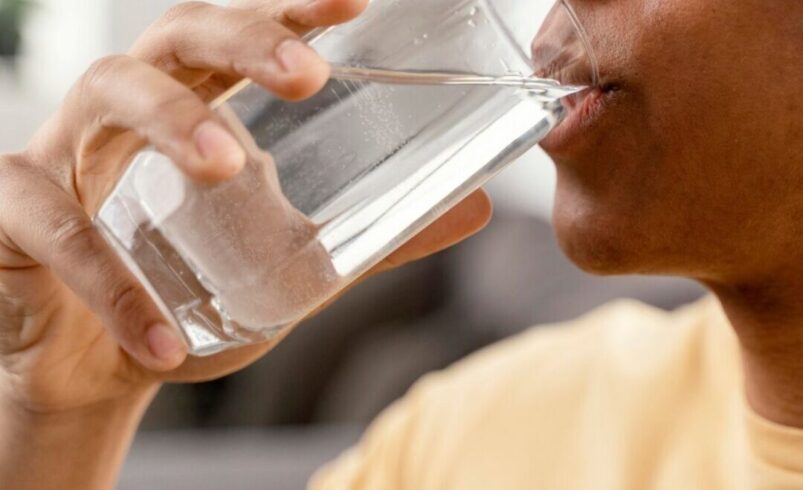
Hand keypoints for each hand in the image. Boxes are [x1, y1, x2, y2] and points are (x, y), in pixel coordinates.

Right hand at [0, 0, 492, 418]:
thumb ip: (372, 238)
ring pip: (106, 97)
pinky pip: (55, 228)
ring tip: (230, 168)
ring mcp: (64, 154)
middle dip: (241, 40)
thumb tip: (475, 209)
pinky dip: (111, 285)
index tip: (352, 2)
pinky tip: (165, 341)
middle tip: (307, 73)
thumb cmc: (192, 294)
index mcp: (195, 109)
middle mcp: (129, 113)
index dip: (286, 10)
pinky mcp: (14, 215)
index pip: (239, 38)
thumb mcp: (293, 266)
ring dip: (173, 123)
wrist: (101, 368)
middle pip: (175, 36)